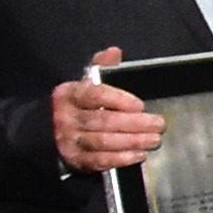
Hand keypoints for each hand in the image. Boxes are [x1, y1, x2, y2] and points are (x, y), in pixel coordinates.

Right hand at [53, 48, 161, 172]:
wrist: (52, 131)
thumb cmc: (81, 105)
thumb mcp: (88, 84)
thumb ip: (102, 68)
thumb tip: (114, 51)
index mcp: (69, 94)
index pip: (93, 95)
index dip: (118, 99)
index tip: (140, 105)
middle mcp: (65, 117)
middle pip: (102, 120)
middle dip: (134, 123)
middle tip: (159, 124)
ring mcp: (68, 140)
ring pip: (103, 141)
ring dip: (132, 141)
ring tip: (154, 140)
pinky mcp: (75, 159)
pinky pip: (99, 160)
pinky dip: (121, 159)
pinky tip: (139, 155)